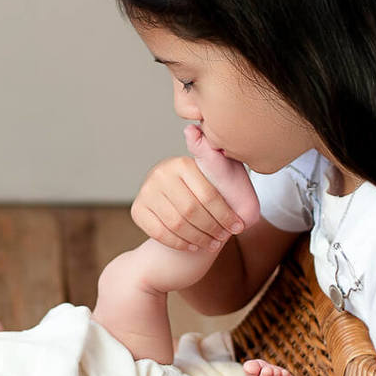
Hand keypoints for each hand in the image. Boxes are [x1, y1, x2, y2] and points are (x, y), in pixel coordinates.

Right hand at [131, 155, 245, 252]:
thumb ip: (211, 154)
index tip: (238, 227)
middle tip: (224, 238)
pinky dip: (180, 243)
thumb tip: (192, 129)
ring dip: (198, 239)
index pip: (208, 195)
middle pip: (191, 211)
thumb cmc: (210, 186)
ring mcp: (146, 191)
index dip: (225, 215)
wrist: (185, 201)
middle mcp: (160, 173)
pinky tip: (193, 245)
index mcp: (182, 163)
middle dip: (212, 228)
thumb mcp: (219, 171)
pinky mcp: (137, 209)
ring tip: (212, 244)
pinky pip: (160, 233)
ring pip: (176, 224)